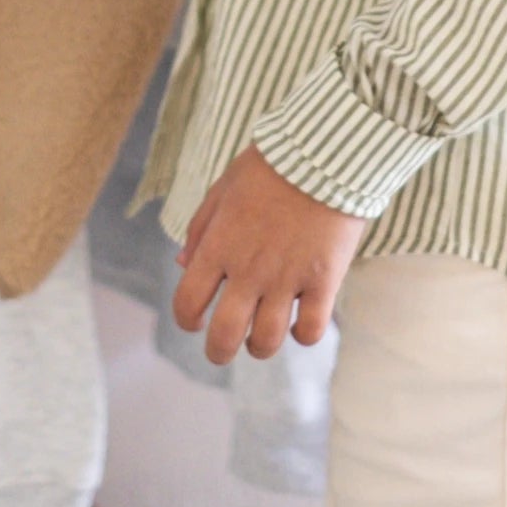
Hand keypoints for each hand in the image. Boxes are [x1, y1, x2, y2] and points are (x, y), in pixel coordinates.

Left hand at [172, 147, 365, 365]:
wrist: (324, 155)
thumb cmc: (269, 168)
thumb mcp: (222, 190)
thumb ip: (200, 230)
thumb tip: (182, 264)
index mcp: (218, 247)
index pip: (187, 303)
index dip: (186, 320)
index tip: (195, 320)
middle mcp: (249, 269)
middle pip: (223, 336)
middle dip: (218, 352)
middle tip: (222, 349)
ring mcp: (287, 278)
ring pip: (267, 341)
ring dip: (260, 346)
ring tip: (263, 336)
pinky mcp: (324, 281)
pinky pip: (311, 331)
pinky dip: (303, 335)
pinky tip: (301, 322)